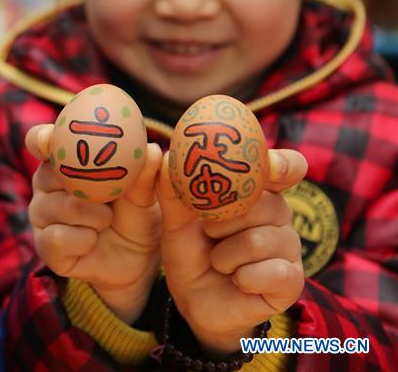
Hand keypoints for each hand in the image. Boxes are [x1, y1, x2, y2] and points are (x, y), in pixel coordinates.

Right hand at [26, 124, 163, 322]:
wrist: (138, 260)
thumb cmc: (136, 215)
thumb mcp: (144, 194)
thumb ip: (144, 173)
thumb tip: (149, 149)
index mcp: (64, 162)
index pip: (41, 141)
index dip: (43, 138)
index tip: (52, 139)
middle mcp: (46, 185)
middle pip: (50, 174)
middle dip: (87, 185)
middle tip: (110, 196)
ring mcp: (42, 216)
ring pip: (60, 207)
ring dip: (95, 216)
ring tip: (106, 221)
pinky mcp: (44, 245)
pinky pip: (58, 237)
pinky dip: (84, 240)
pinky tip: (93, 241)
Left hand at [158, 149, 306, 354]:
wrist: (195, 300)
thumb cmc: (190, 252)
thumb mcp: (175, 222)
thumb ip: (174, 191)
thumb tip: (167, 159)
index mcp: (256, 191)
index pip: (285, 168)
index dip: (283, 165)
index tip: (271, 167)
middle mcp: (279, 214)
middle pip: (264, 205)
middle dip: (222, 224)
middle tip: (209, 236)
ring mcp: (290, 247)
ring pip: (260, 241)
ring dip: (226, 256)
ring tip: (219, 262)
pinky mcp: (292, 280)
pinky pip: (272, 272)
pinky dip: (243, 278)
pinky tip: (238, 281)